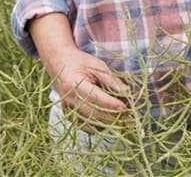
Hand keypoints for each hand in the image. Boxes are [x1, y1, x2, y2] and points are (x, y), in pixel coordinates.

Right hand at [28, 13, 130, 129]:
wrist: (60, 64)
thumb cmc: (81, 63)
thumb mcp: (98, 66)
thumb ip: (112, 80)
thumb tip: (127, 93)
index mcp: (75, 84)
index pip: (96, 98)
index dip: (112, 105)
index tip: (127, 108)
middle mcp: (69, 99)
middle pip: (94, 114)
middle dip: (114, 118)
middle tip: (130, 120)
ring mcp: (67, 109)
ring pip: (91, 124)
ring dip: (108, 124)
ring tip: (123, 121)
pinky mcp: (68, 115)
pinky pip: (86, 127)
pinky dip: (99, 126)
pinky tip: (109, 121)